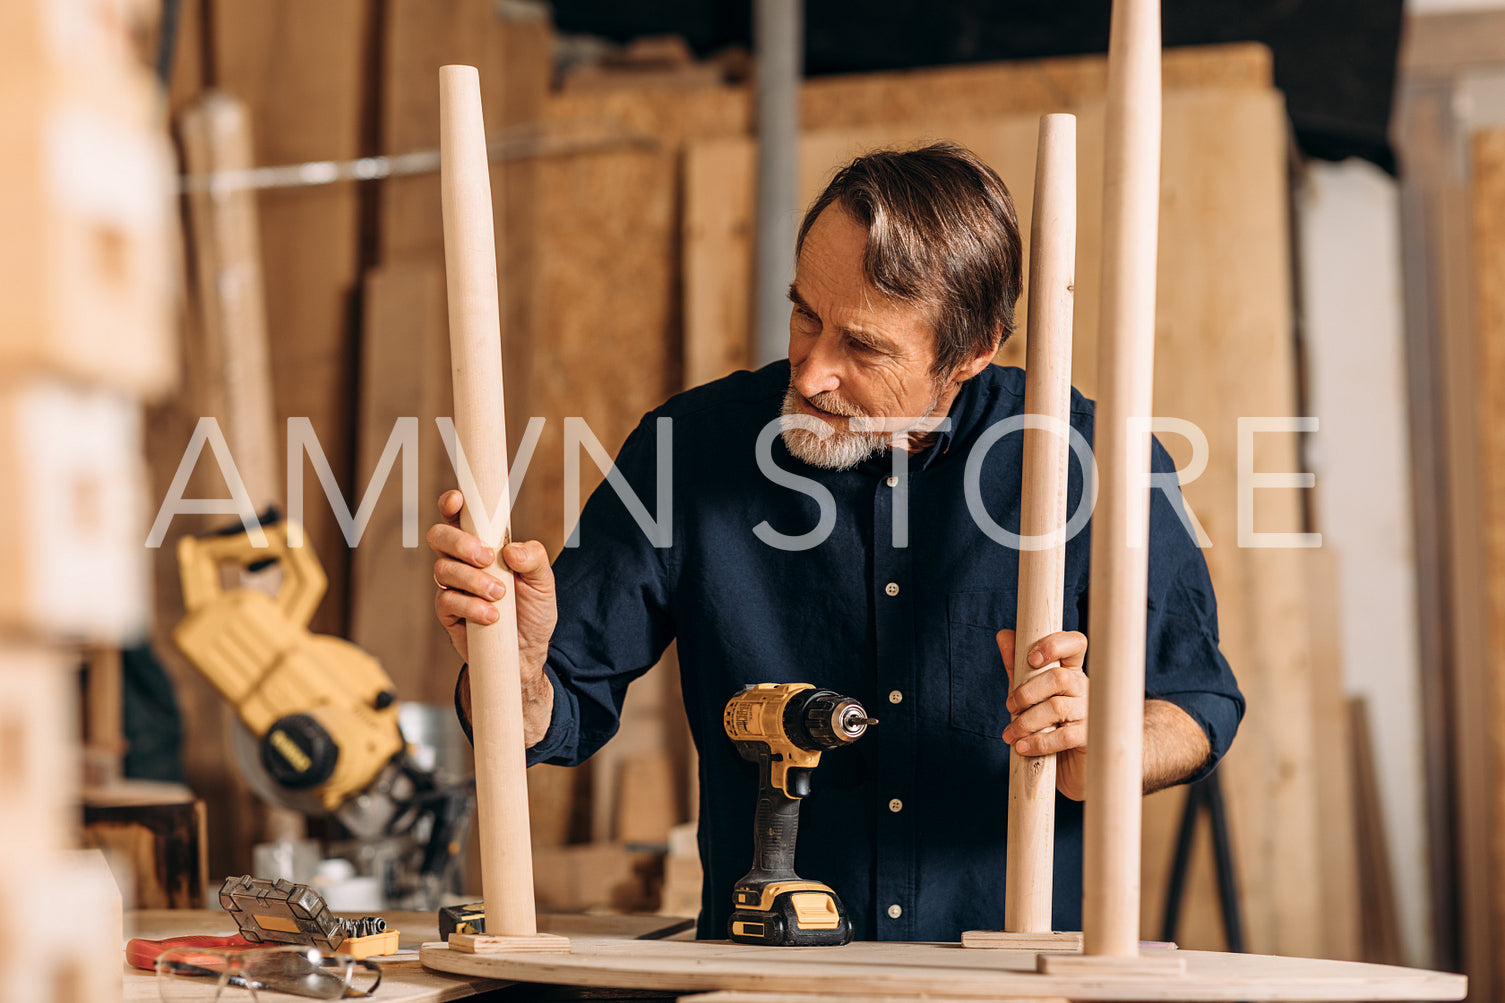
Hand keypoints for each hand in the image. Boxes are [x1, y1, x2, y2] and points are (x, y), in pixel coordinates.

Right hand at [428, 490, 557, 742]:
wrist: (527, 651)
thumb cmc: (533, 610)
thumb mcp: (544, 581)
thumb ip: (534, 558)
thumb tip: (511, 549)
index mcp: (483, 543)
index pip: (459, 516)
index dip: (452, 504)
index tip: (459, 500)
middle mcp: (462, 560)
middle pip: (439, 537)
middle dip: (460, 543)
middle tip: (486, 557)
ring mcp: (452, 586)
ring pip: (442, 569)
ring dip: (473, 580)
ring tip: (500, 595)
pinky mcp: (447, 612)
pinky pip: (446, 601)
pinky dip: (471, 607)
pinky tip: (492, 616)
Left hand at [997, 628, 1088, 799]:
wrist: (1067, 768)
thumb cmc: (1048, 725)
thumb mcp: (1030, 694)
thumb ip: (1018, 667)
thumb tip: (1004, 634)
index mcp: (1072, 672)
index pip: (1076, 644)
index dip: (1055, 644)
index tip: (1031, 658)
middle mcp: (1084, 688)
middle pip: (1059, 677)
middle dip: (1026, 692)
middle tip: (1009, 706)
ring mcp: (1089, 713)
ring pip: (1057, 707)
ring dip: (1026, 721)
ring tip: (1009, 734)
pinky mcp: (1089, 738)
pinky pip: (1064, 736)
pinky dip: (1038, 742)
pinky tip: (1022, 747)